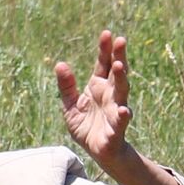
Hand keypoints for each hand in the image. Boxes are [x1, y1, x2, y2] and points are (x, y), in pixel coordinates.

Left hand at [55, 29, 133, 165]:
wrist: (97, 151)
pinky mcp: (116, 129)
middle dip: (119, 56)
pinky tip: (124, 111)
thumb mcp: (70, 105)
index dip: (105, 49)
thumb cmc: (86, 126)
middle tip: (120, 40)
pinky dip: (122, 116)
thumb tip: (59, 64)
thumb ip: (66, 86)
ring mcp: (116, 110)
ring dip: (121, 79)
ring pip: (121, 92)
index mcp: (98, 86)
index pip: (104, 64)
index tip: (107, 33)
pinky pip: (120, 121)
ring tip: (120, 66)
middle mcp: (111, 95)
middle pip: (116, 72)